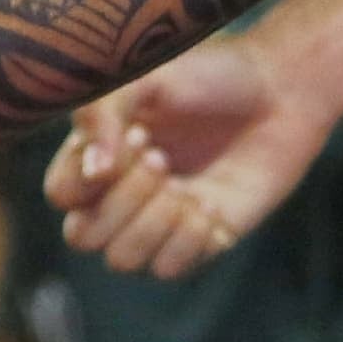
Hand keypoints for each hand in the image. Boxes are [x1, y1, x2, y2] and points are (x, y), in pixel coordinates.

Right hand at [45, 38, 330, 280]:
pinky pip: (169, 268)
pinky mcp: (202, 241)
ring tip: (185, 186)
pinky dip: (186, 239)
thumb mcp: (147, 77)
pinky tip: (210, 204)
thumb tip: (92, 172)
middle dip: (121, 201)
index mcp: (101, 153)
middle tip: (161, 157)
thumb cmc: (212, 73)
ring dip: (153, 222)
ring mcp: (161, 221)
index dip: (86, 177)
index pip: (60, 194)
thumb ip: (103, 115)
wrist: (282, 89)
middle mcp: (123, 193)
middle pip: (83, 236)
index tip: (134, 134)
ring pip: (123, 260)